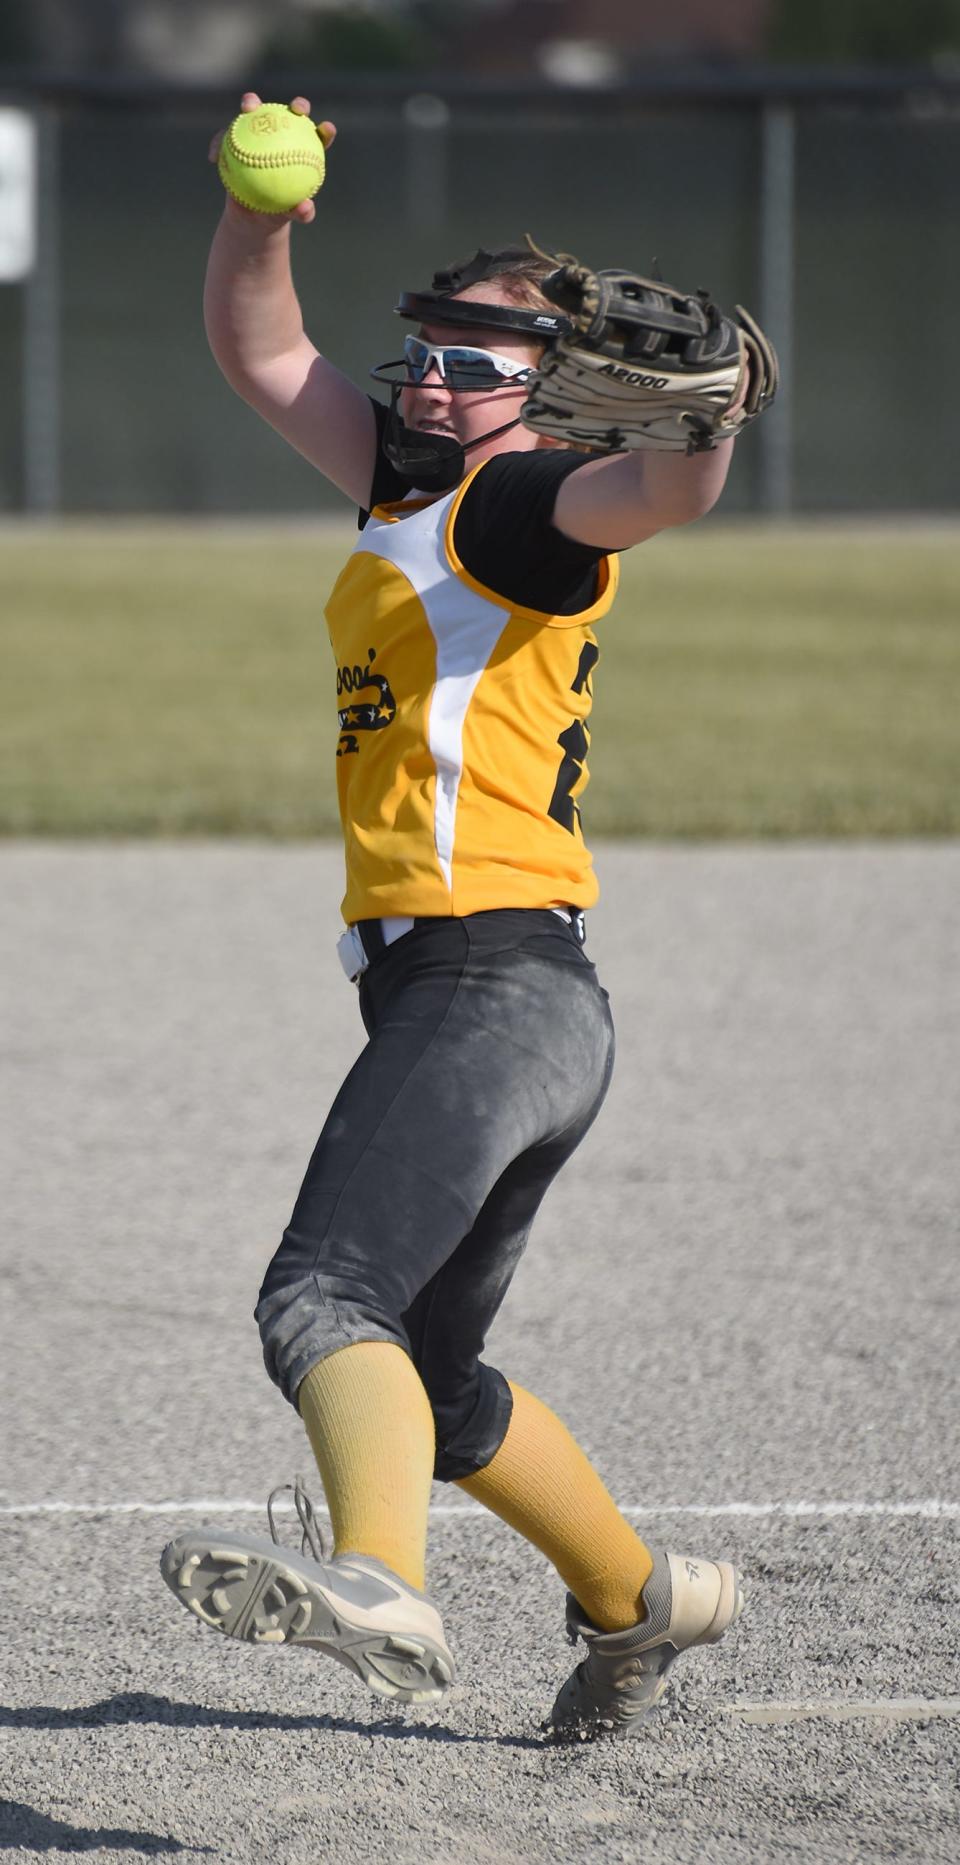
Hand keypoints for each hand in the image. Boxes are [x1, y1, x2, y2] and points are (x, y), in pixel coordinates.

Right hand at [208, 92, 336, 225]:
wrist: (252, 215)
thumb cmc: (276, 214)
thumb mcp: (288, 216)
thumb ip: (301, 212)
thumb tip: (306, 207)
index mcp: (302, 152)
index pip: (319, 138)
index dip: (325, 131)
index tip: (327, 129)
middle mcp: (283, 136)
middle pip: (294, 115)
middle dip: (299, 105)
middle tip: (297, 110)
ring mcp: (259, 134)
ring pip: (257, 112)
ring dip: (251, 102)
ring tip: (247, 108)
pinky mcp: (237, 138)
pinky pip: (226, 135)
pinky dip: (220, 142)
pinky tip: (214, 154)